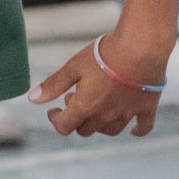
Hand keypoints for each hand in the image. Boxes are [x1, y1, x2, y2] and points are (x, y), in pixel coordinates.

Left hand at [28, 30, 168, 137]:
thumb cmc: (104, 54)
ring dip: (99, 124)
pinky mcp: (146, 108)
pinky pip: (143, 128)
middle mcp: (105, 116)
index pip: (64, 127)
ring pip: (110, 130)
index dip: (55, 119)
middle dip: (76, 117)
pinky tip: (133, 130)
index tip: (53, 110)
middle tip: (75, 97)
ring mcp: (127, 114)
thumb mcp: (73, 66)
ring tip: (97, 106)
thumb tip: (32, 99)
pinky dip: (136, 131)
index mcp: (85, 107)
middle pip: (85, 130)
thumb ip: (53, 85)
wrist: (140, 47)